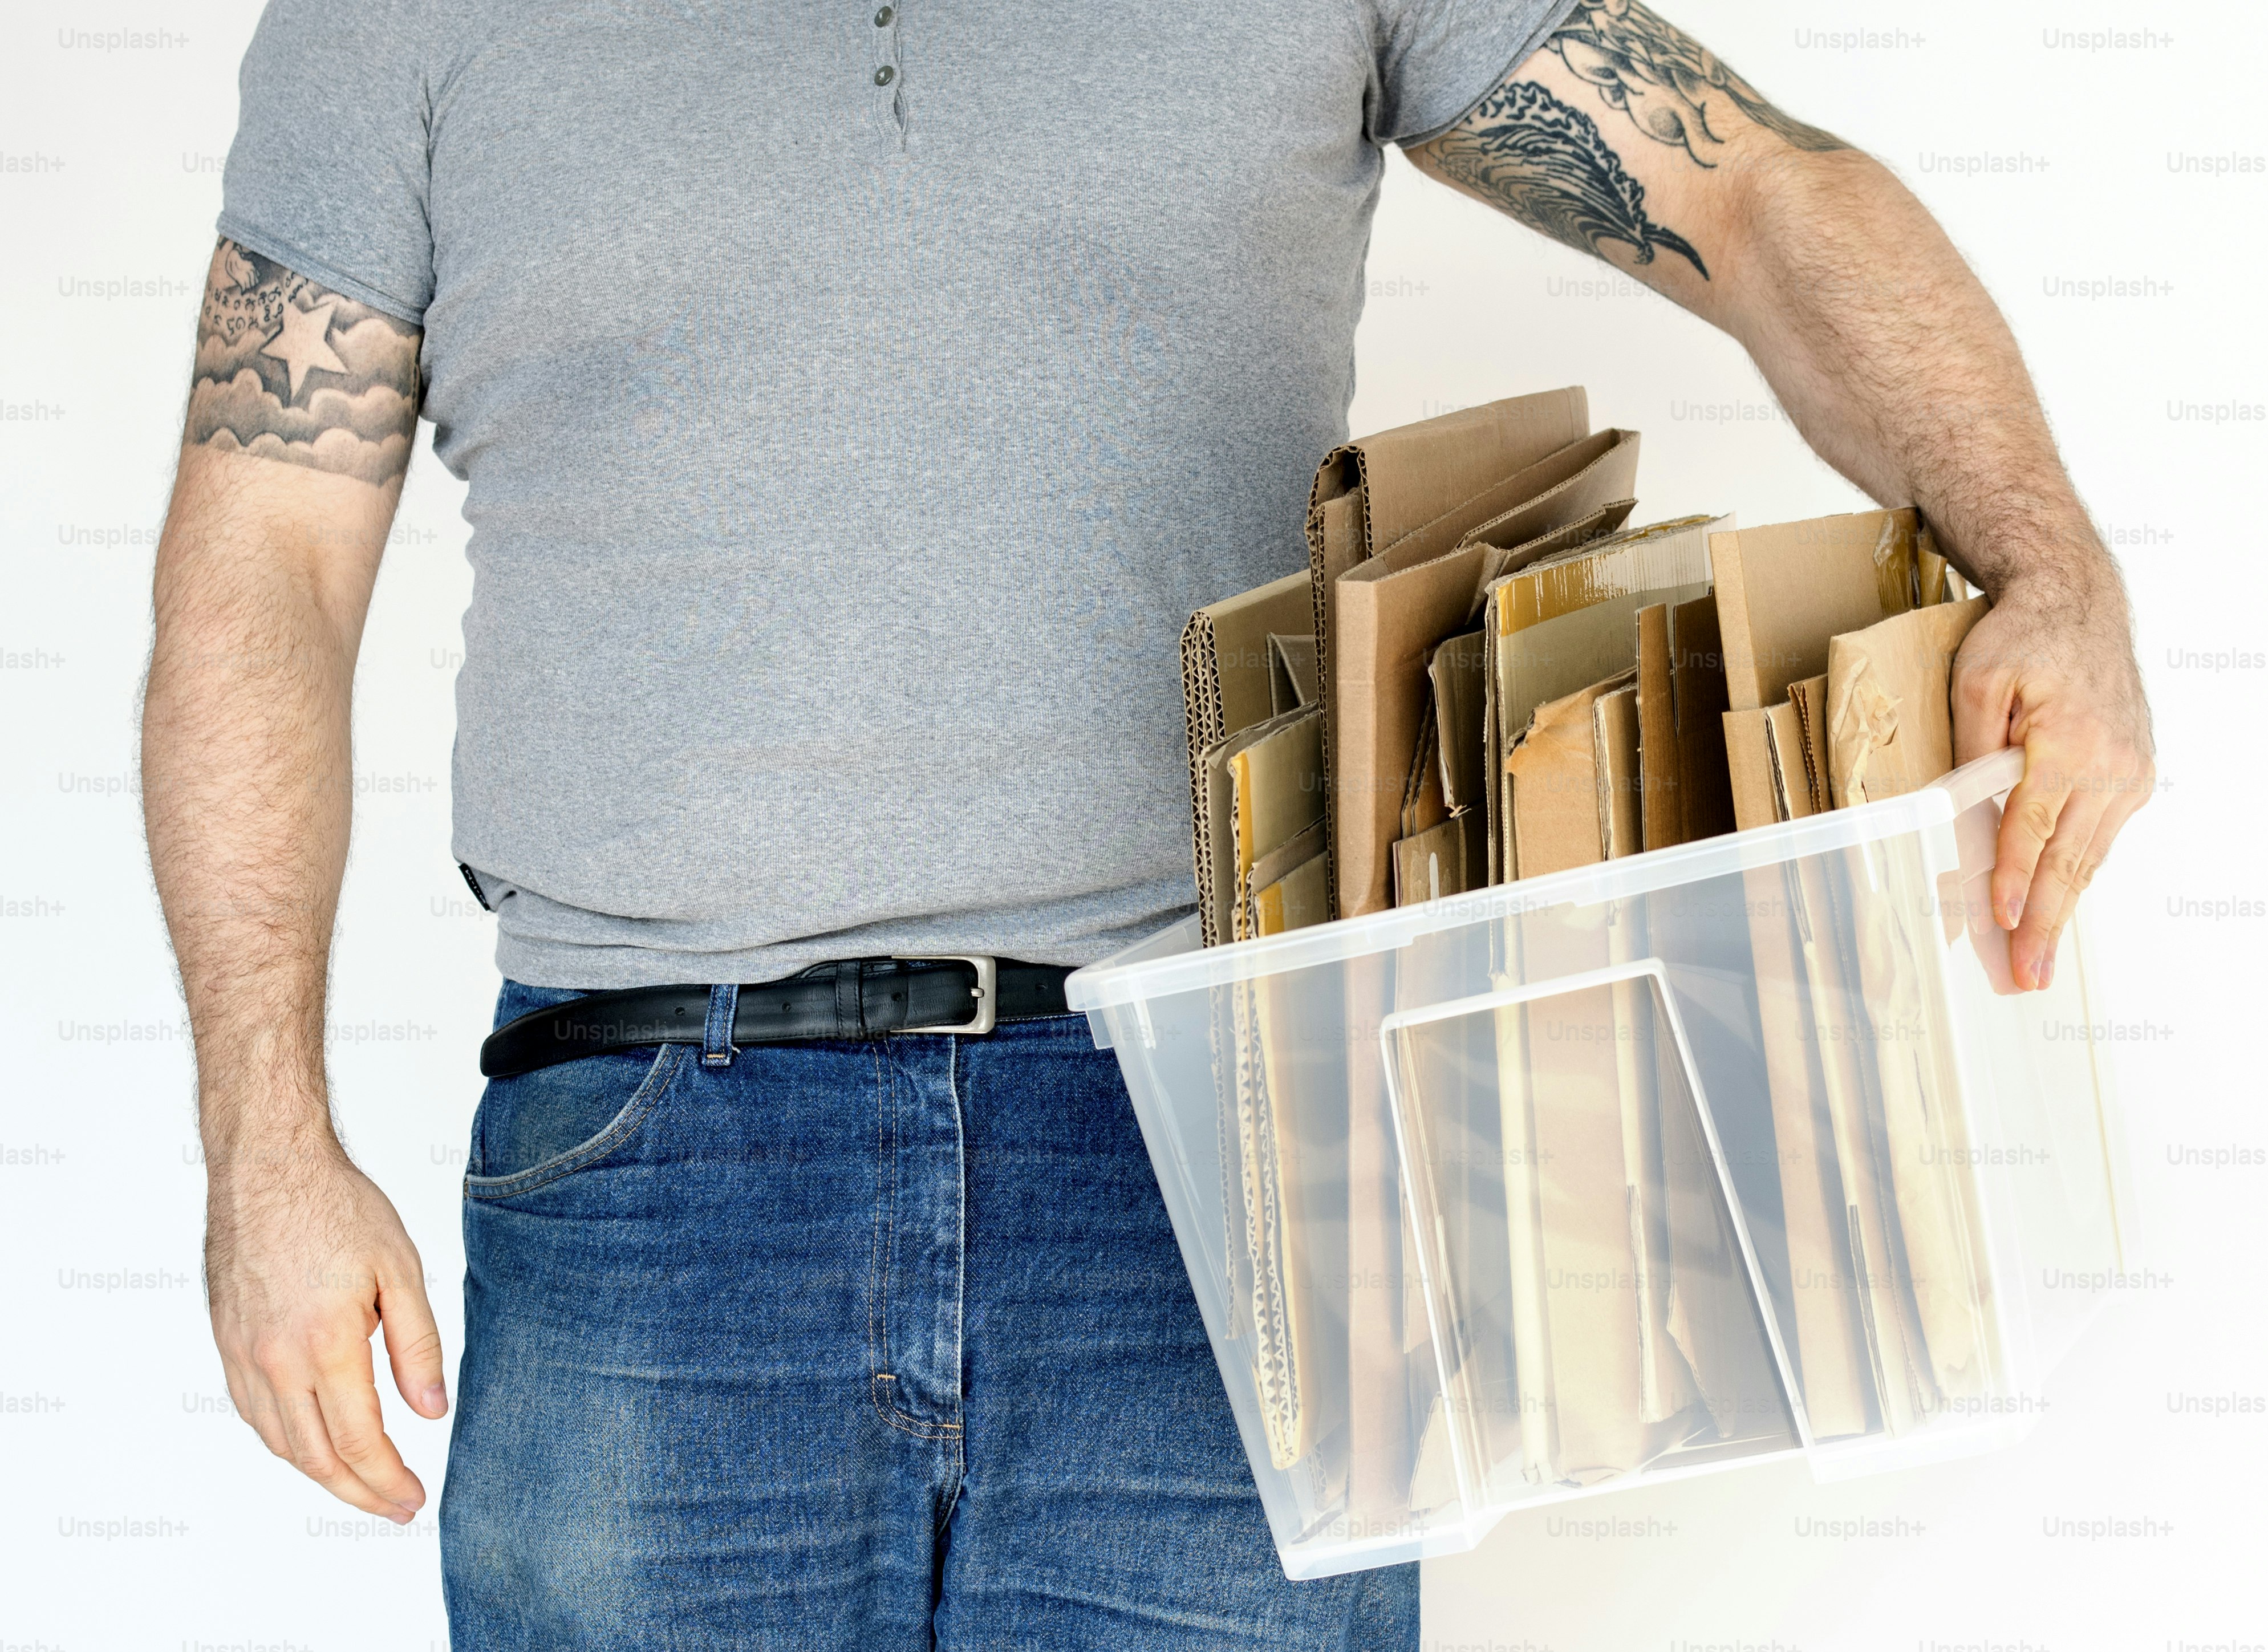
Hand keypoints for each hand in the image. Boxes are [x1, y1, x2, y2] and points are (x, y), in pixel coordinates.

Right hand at [205, 1136, 447, 1521]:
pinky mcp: (227, 1342)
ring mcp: (244, 1355)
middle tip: (395, 1507)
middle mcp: (275, 1361)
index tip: (414, 1500)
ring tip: (361, 1484)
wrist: (267, 1167)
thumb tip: (431, 1412)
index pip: (360, 1443)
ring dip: (321, 1474)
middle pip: (317, 1458)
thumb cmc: (337, 1208)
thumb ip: (417, 1346)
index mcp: (326, 1346)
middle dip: (359, 1493)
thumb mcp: (400, 1270)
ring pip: (280, 1442)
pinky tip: (313, 1441)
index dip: (388, 1481)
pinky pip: (254, 1413)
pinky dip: (286, 1441)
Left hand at [1952, 571, 2153, 990]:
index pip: (2033, 827)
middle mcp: (2112, 764)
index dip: (2015, 880)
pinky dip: (2074, 874)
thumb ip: (1971, 753)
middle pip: (2069, 858)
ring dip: (2061, 910)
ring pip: (2089, 856)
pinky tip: (2051, 909)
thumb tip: (1959, 817)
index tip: (2001, 924)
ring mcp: (2130, 772)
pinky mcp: (2134, 774)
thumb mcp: (1976, 683)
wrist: (2077, 602)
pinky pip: (2099, 836)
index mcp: (2071, 743)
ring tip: (2035, 962)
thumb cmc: (2023, 638)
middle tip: (2025, 976)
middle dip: (2044, 923)